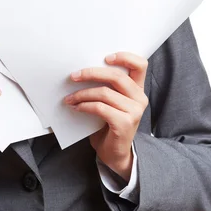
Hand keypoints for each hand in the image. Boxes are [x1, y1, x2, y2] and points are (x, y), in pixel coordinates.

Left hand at [64, 52, 148, 180]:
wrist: (114, 154)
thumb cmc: (108, 124)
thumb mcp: (110, 102)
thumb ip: (106, 87)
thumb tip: (81, 72)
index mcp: (137, 89)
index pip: (140, 65)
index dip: (124, 57)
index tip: (105, 57)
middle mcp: (140, 98)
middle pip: (117, 76)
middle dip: (91, 73)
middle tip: (74, 76)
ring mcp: (134, 111)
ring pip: (105, 93)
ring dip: (82, 94)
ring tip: (69, 98)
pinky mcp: (125, 123)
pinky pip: (100, 108)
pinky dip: (84, 106)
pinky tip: (76, 108)